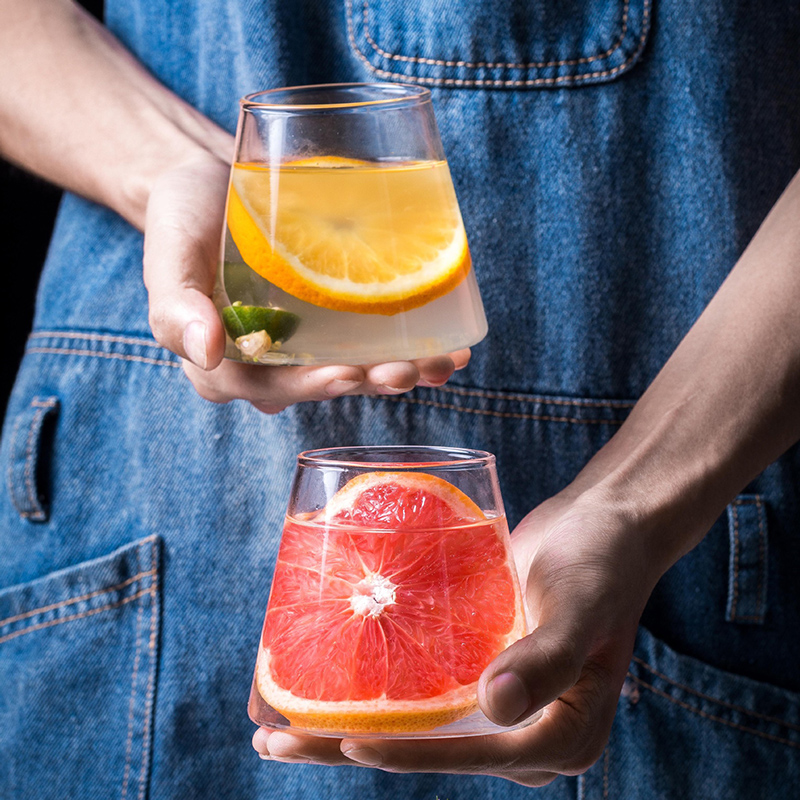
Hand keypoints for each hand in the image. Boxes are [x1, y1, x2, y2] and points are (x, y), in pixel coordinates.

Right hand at [143, 152, 469, 412]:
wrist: (214, 182)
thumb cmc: (184, 217)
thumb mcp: (167, 252)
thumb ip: (175, 304)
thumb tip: (205, 353)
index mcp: (224, 362)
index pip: (265, 388)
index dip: (308, 387)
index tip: (346, 374)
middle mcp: (268, 363)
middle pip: (320, 384)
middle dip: (365, 382)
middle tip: (404, 370)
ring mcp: (304, 345)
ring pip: (353, 370)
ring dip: (397, 372)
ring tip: (438, 364)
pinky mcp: (331, 322)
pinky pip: (369, 343)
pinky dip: (409, 348)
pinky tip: (446, 346)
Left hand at [251, 486, 657, 784]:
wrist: (603, 527)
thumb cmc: (603, 563)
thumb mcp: (583, 608)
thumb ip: (548, 658)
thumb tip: (496, 707)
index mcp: (555, 738)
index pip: (466, 755)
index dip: (405, 752)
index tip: (344, 742)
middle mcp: (519, 730)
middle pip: (423, 746)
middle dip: (347, 746)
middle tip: (273, 741)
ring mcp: (494, 701)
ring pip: (410, 721)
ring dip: (345, 720)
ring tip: (273, 719)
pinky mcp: (474, 667)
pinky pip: (418, 686)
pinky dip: (370, 684)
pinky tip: (320, 674)